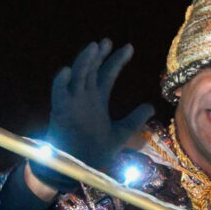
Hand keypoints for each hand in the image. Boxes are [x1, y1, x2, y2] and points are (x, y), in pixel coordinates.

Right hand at [31, 39, 154, 190]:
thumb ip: (134, 120)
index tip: (129, 47)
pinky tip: (65, 70)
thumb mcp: (121, 134)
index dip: (117, 60)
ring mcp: (72, 102)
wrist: (79, 168)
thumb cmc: (95, 151)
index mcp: (97, 100)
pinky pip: (58, 93)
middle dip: (99, 55)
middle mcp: (84, 97)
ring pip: (76, 76)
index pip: (107, 74)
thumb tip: (151, 107)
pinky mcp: (61, 111)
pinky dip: (60, 82)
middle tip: (107, 41)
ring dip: (83, 61)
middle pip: (91, 69)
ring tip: (93, 47)